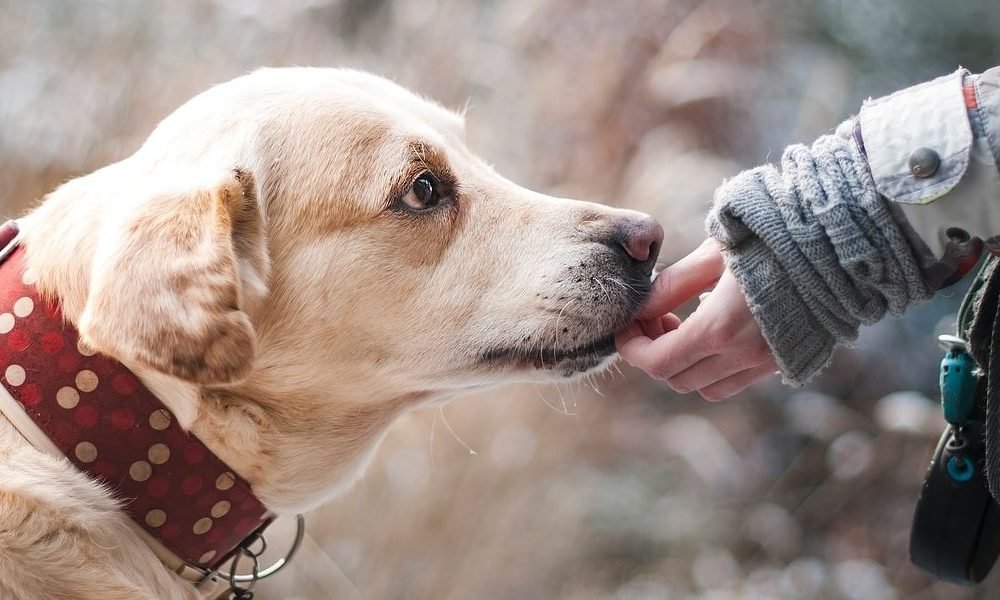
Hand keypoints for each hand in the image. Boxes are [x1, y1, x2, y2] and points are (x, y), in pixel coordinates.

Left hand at [616, 239, 777, 399]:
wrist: (840, 244)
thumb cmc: (772, 237)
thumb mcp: (713, 254)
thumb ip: (672, 285)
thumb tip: (640, 307)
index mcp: (720, 328)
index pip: (658, 362)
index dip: (632, 348)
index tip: (626, 326)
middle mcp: (743, 355)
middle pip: (676, 379)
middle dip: (654, 353)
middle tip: (654, 318)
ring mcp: (766, 363)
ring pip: (706, 387)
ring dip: (684, 364)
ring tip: (682, 324)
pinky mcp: (784, 361)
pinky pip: (735, 380)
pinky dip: (713, 366)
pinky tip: (715, 328)